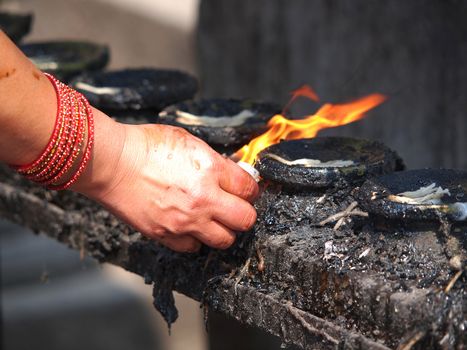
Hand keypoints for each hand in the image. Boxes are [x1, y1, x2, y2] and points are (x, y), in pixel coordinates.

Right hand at [75, 111, 258, 251]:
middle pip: (246, 220)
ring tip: (212, 219)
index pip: (250, 189)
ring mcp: (185, 221)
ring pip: (224, 240)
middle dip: (244, 213)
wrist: (110, 163)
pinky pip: (193, 247)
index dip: (250, 189)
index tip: (244, 190)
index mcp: (211, 170)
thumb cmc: (146, 145)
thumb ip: (214, 161)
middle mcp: (203, 199)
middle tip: (234, 207)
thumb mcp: (188, 141)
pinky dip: (194, 239)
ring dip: (222, 230)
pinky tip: (188, 226)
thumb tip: (232, 172)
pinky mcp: (166, 235)